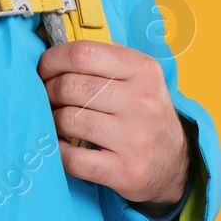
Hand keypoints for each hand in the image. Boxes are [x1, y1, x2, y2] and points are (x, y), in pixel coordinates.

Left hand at [36, 40, 188, 205]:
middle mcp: (142, 102)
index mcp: (143, 70)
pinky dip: (59, 151)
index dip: (53, 60)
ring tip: (55, 119)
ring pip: (68, 120)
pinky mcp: (126, 171)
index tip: (44, 69)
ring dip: (51, 120)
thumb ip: (104, 58)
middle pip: (70, 87)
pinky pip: (73, 158)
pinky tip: (62, 145)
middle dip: (47, 91)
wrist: (175, 162)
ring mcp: (135, 138)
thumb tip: (55, 48)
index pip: (83, 54)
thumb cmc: (144, 112)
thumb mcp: (138, 75)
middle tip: (45, 97)